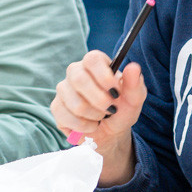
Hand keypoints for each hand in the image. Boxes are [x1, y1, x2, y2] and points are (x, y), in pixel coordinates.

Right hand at [52, 53, 145, 186]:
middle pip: (79, 79)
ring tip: (102, 117)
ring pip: (76, 104)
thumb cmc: (122, 109)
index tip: (116, 91)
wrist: (111, 132)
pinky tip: (91, 125)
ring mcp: (64, 89)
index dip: (104, 75)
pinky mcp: (57, 107)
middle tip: (112, 109)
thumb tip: (133, 67)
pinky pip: (67, 117)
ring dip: (95, 116)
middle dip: (100, 100)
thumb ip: (135, 83)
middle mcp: (76, 72)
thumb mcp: (134, 99)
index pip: (92, 59)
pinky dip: (85, 126)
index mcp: (95, 64)